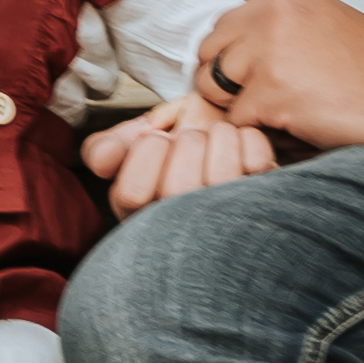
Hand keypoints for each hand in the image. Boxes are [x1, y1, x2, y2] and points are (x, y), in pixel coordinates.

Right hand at [83, 93, 280, 210]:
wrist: (230, 133)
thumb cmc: (184, 146)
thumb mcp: (142, 140)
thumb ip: (112, 147)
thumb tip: (101, 161)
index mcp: (143, 216)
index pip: (132, 193)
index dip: (146, 155)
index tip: (157, 140)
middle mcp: (183, 228)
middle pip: (178, 187)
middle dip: (186, 143)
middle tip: (192, 137)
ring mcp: (226, 220)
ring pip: (220, 177)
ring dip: (219, 137)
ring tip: (218, 137)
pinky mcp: (261, 204)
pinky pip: (255, 163)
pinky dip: (248, 139)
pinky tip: (241, 144)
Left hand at [189, 0, 363, 150]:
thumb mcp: (327, 24)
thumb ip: (284, 28)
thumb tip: (243, 51)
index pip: (226, 25)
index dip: (234, 57)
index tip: (252, 78)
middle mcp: (272, 16)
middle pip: (209, 52)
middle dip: (224, 81)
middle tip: (254, 102)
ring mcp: (268, 54)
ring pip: (212, 87)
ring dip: (235, 108)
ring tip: (272, 116)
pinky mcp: (270, 93)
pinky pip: (234, 120)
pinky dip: (254, 132)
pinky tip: (288, 130)